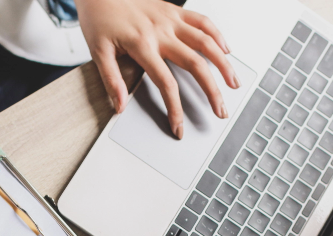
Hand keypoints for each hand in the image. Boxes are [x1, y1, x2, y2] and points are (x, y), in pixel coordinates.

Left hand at [75, 0, 239, 137]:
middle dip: (211, 91)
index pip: (166, 84)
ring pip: (206, 42)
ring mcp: (170, 19)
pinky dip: (217, 35)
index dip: (175, 108)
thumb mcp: (98, 52)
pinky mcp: (174, 10)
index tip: (179, 127)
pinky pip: (202, 21)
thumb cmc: (99, 19)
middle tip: (220, 110)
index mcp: (142, 45)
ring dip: (224, 64)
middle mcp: (161, 32)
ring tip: (234, 83)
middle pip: (195, 64)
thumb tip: (119, 106)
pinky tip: (226, 50)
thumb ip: (111, 80)